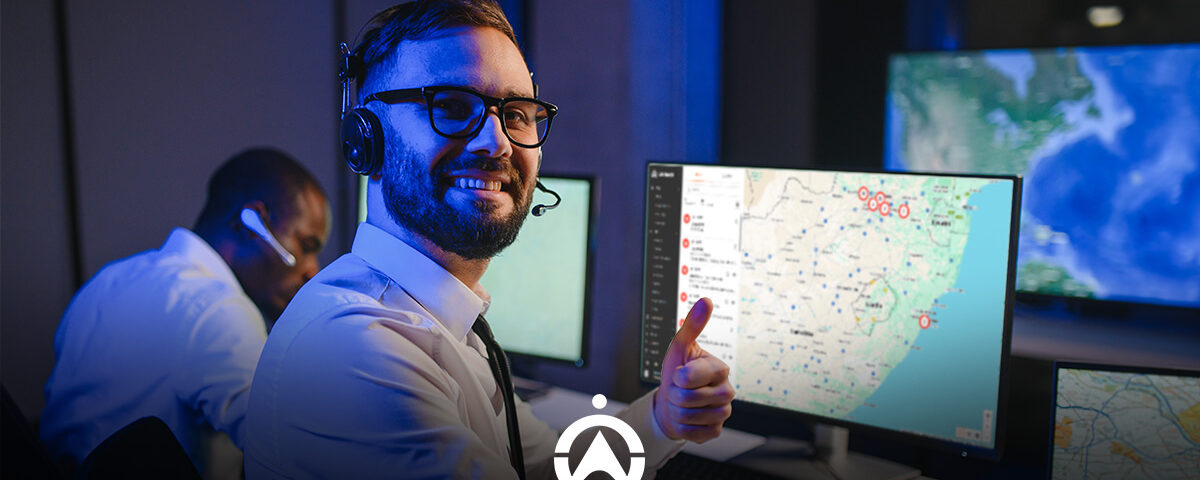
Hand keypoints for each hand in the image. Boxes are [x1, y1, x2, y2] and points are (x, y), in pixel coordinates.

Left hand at [654, 297, 734, 442]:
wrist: (673, 401)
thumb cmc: (678, 372)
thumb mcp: (680, 347)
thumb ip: (693, 325)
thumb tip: (706, 301)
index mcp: (720, 369)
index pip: (690, 377)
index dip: (677, 377)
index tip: (679, 373)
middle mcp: (727, 392)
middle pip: (688, 398)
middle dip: (675, 394)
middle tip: (678, 389)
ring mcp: (723, 413)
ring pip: (688, 417)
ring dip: (676, 410)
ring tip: (681, 402)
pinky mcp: (715, 431)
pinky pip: (690, 433)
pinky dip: (681, 426)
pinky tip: (686, 417)